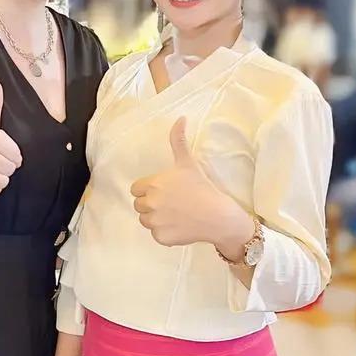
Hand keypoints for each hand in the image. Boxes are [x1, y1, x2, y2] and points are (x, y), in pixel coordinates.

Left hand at [131, 117, 252, 250]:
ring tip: (175, 213)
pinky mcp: (161, 238)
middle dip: (150, 203)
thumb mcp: (188, 162)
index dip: (148, 189)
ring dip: (155, 218)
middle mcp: (149, 203)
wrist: (219, 216)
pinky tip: (179, 225)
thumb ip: (178, 140)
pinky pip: (155, 234)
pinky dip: (165, 232)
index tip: (164, 190)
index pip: (136, 189)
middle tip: (171, 202)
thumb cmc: (202, 187)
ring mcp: (154, 222)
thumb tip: (180, 117)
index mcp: (151, 184)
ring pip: (145, 220)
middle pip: (139, 205)